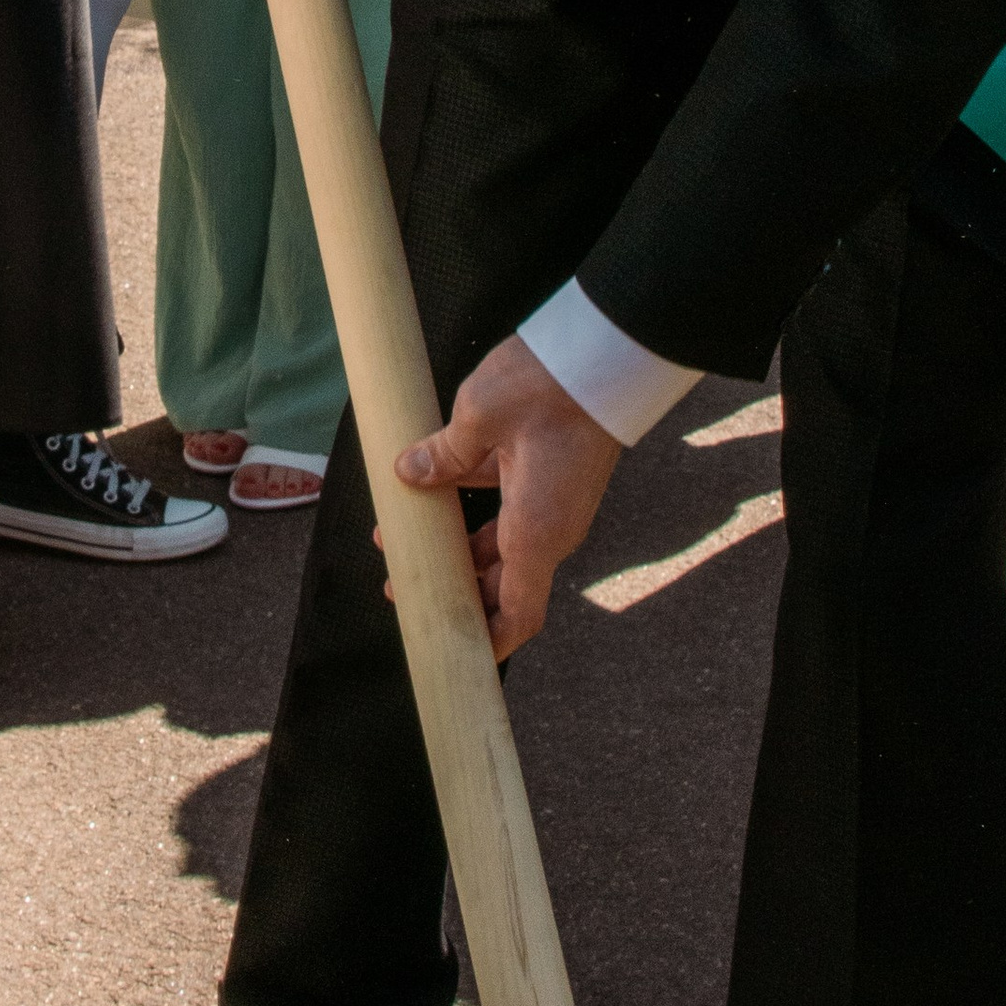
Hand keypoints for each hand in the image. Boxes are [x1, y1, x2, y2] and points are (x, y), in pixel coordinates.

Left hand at [395, 334, 619, 657]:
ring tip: (399, 542)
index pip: (518, 615)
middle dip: (454, 591)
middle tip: (402, 590)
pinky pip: (504, 506)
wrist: (606, 349)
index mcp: (537, 532)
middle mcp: (548, 527)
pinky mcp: (547, 472)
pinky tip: (426, 490)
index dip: (488, 643)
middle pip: (501, 583)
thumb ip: (442, 455)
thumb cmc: (548, 389)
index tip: (454, 656)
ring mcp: (550, 501)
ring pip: (499, 544)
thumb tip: (409, 472)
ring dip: (456, 549)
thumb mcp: (478, 420)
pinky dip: (468, 509)